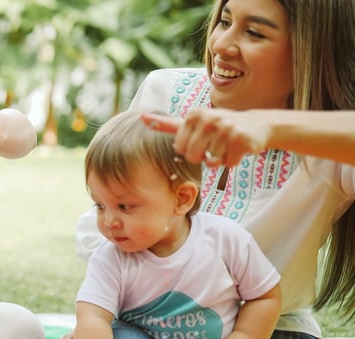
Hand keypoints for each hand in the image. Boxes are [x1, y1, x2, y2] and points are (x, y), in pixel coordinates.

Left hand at [140, 110, 269, 167]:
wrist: (257, 125)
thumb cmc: (220, 127)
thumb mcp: (193, 123)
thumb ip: (168, 124)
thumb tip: (142, 118)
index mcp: (194, 115)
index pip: (179, 148)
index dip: (190, 150)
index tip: (201, 140)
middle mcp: (208, 119)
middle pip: (193, 157)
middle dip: (204, 157)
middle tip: (216, 144)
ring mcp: (226, 128)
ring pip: (212, 162)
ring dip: (220, 159)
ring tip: (228, 145)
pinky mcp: (241, 139)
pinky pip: (228, 164)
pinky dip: (233, 161)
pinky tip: (239, 149)